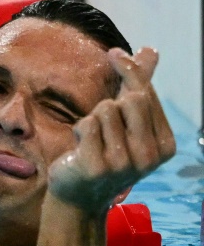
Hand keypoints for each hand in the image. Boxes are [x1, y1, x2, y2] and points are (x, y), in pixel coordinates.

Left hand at [48, 47, 175, 212]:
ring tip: (93, 141)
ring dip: (92, 119)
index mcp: (165, 145)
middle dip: (109, 101)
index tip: (114, 52)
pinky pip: (87, 124)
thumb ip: (139, 87)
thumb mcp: (128, 122)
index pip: (147, 94)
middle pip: (130, 99)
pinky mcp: (98, 166)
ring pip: (104, 110)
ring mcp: (124, 163)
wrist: (80, 195)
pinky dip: (80, 129)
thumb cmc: (104, 152)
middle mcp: (150, 156)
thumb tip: (150, 50)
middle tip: (102, 121)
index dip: (129, 69)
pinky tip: (81, 148)